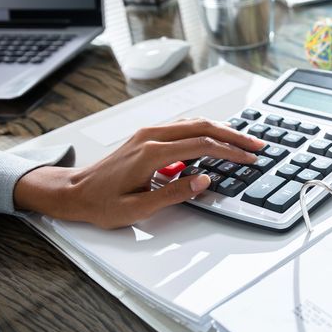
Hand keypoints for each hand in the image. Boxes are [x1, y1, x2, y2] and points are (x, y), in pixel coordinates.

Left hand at [13, 119, 264, 228]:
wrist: (74, 192)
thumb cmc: (101, 203)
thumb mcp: (138, 209)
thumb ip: (175, 194)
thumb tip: (204, 181)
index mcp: (151, 152)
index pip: (201, 145)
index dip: (230, 151)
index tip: (249, 158)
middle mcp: (151, 136)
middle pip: (203, 126)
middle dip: (234, 135)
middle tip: (258, 144)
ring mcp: (149, 133)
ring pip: (194, 122)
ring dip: (222, 129)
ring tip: (244, 140)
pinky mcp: (147, 136)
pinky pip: (183, 126)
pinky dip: (205, 129)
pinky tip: (217, 136)